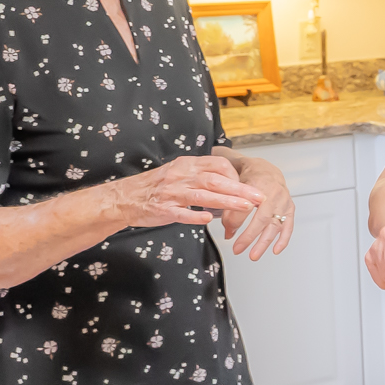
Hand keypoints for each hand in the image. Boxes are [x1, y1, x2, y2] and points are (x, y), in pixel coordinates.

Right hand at [109, 156, 266, 230]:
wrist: (124, 197)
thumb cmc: (156, 187)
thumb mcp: (180, 172)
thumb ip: (202, 175)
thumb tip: (229, 182)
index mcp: (187, 165)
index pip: (218, 165)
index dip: (236, 176)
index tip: (249, 187)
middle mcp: (180, 176)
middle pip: (215, 180)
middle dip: (240, 189)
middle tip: (259, 197)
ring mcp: (170, 193)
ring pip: (201, 196)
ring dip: (225, 201)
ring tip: (244, 207)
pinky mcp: (162, 209)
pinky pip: (180, 213)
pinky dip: (194, 216)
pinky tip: (207, 220)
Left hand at [219, 159, 294, 259]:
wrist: (266, 170)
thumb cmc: (249, 178)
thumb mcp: (234, 186)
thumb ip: (229, 206)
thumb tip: (229, 233)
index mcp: (257, 184)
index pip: (245, 206)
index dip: (234, 221)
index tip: (228, 232)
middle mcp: (273, 193)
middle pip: (262, 218)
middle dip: (249, 236)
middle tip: (238, 249)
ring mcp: (283, 201)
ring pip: (275, 225)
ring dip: (264, 242)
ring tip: (254, 255)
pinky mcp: (290, 209)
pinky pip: (288, 226)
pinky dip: (283, 240)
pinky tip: (276, 250)